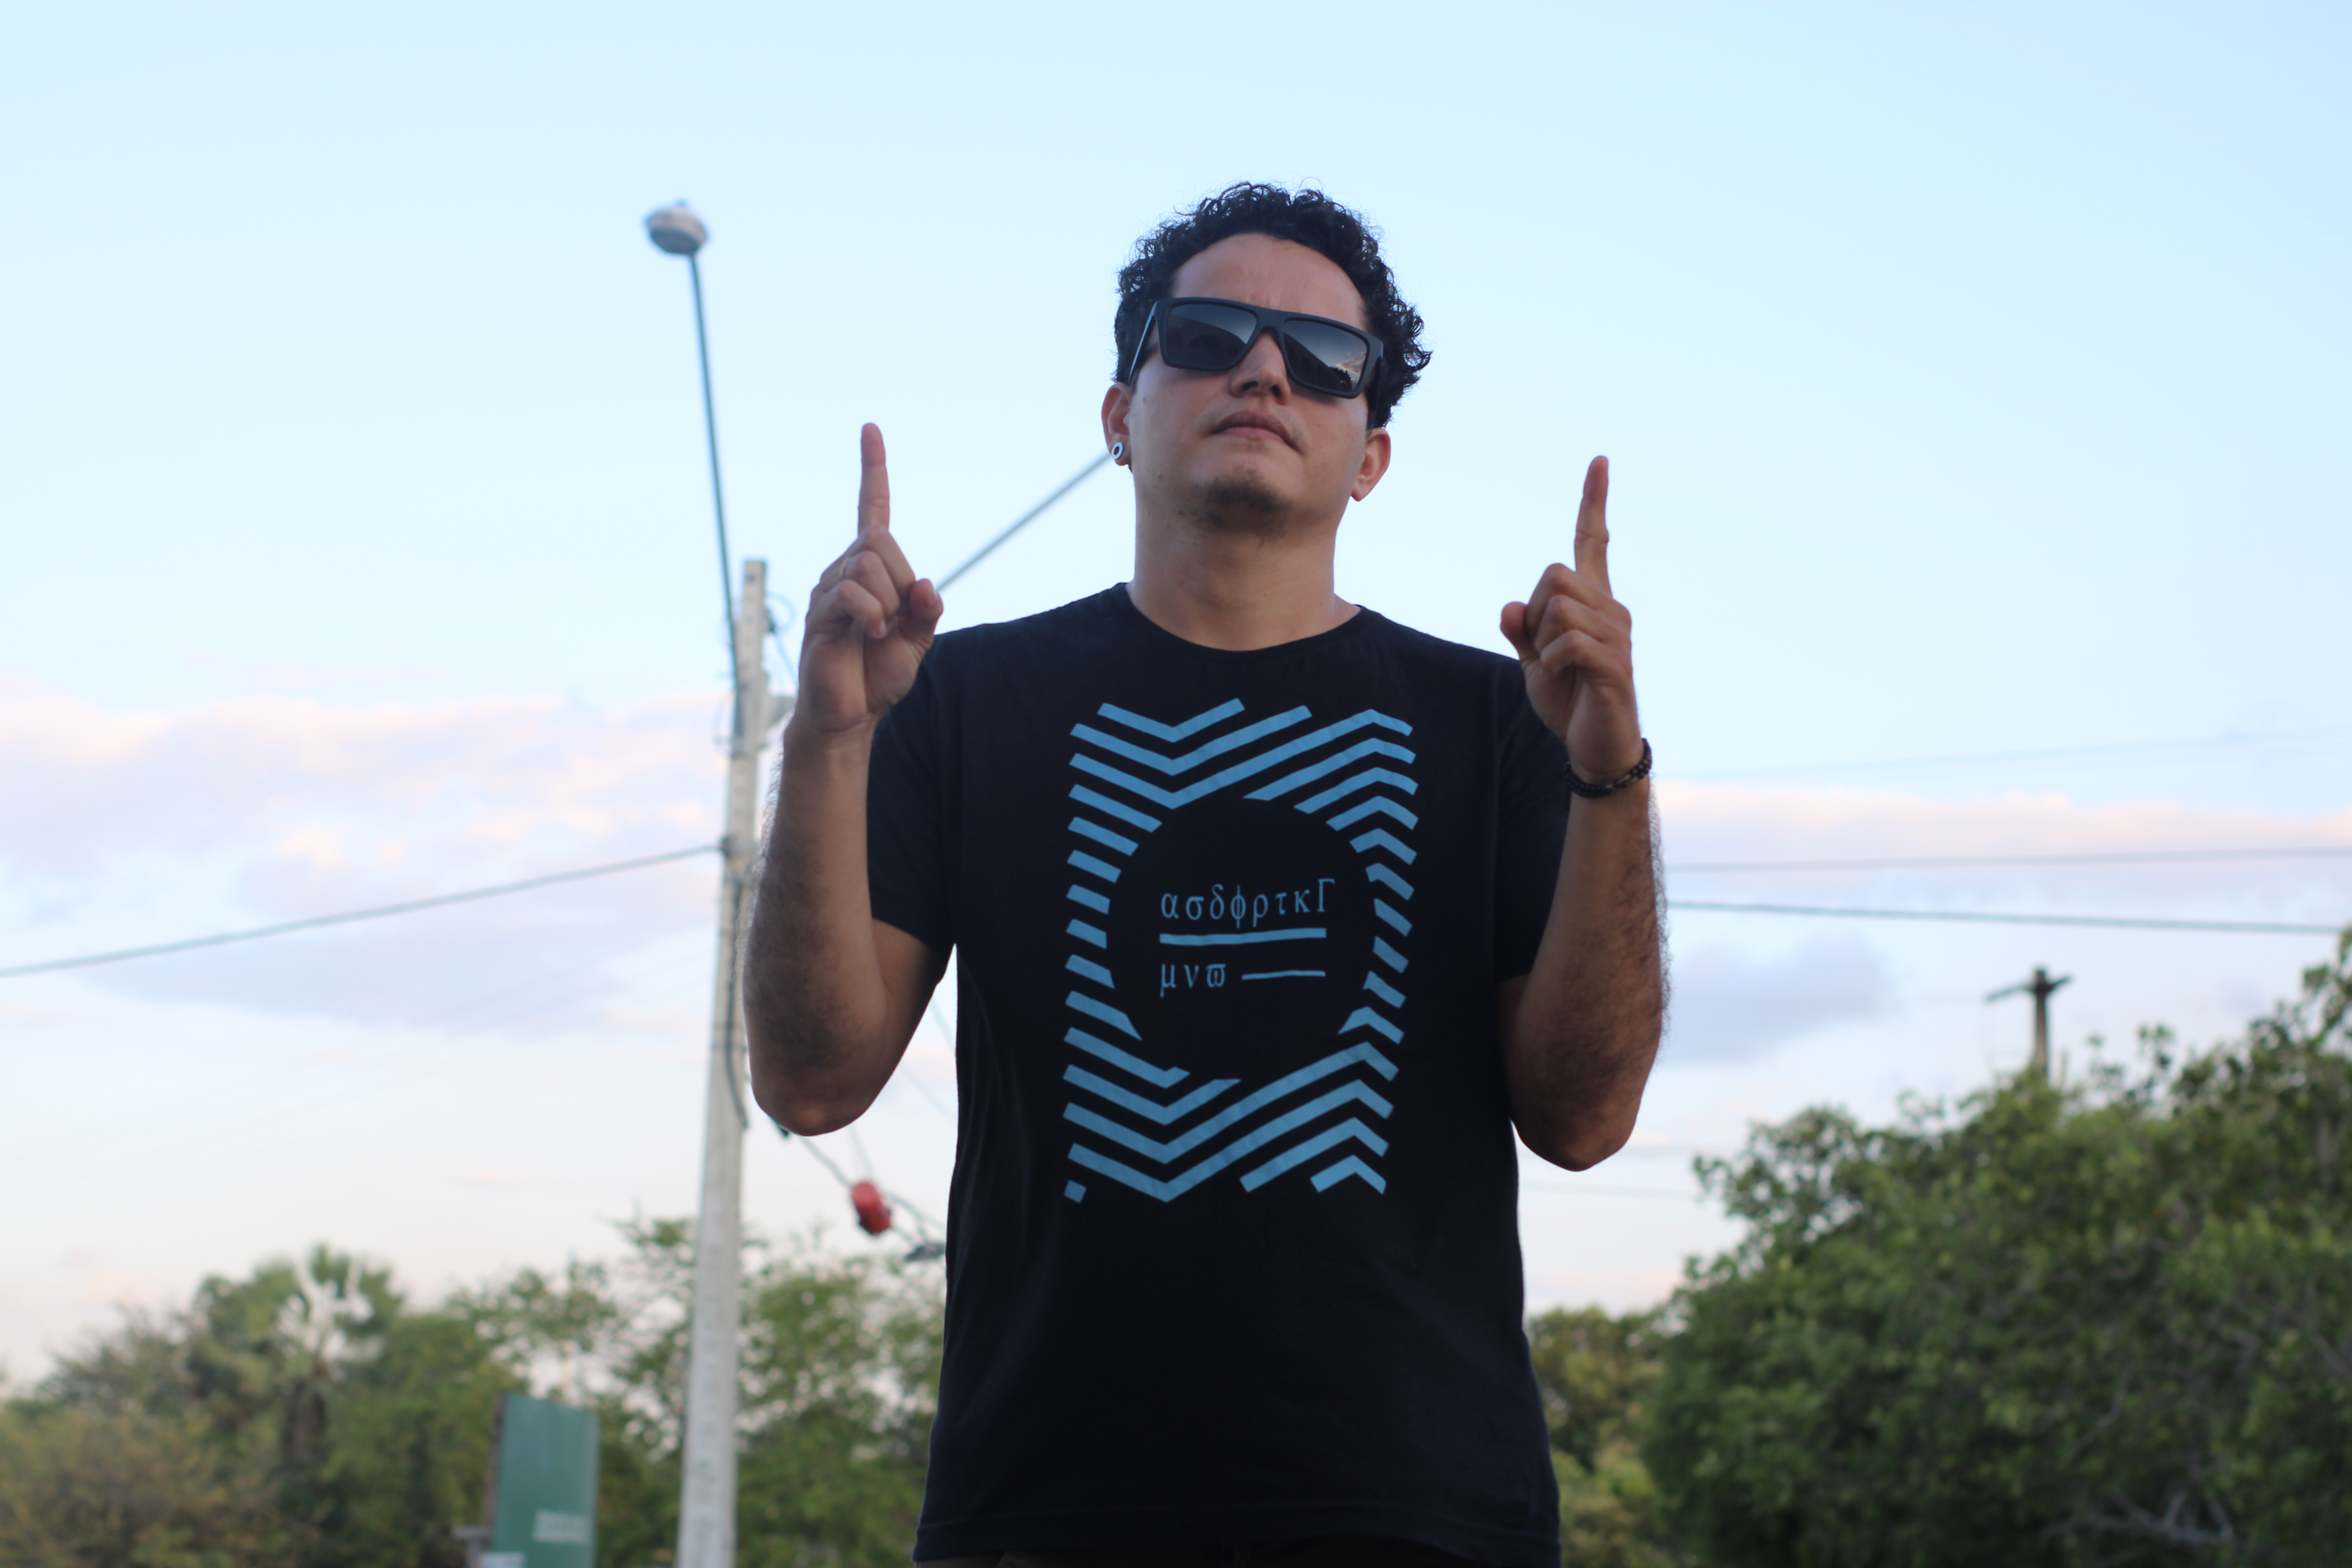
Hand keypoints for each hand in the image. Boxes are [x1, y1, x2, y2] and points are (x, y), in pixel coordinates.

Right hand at [796, 424, 942, 737]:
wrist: (851, 712)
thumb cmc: (879, 674)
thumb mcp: (918, 640)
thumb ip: (927, 609)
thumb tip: (926, 583)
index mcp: (870, 569)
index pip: (872, 509)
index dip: (873, 470)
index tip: (870, 430)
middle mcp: (844, 570)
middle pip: (879, 540)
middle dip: (900, 579)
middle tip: (895, 619)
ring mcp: (828, 589)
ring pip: (867, 564)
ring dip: (887, 602)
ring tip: (880, 633)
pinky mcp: (820, 612)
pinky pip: (851, 593)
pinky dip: (872, 614)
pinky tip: (873, 634)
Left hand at [1500, 456, 1641, 783]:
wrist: (1594, 745)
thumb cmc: (1568, 698)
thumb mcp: (1533, 660)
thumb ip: (1520, 630)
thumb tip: (1510, 607)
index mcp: (1593, 601)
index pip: (1593, 541)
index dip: (1593, 502)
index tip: (1599, 462)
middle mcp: (1611, 608)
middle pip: (1554, 575)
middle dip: (1535, 612)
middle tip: (1546, 650)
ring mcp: (1617, 634)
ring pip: (1559, 607)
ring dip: (1543, 642)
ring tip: (1560, 670)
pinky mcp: (1615, 662)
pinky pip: (1568, 641)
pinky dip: (1551, 661)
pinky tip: (1562, 677)